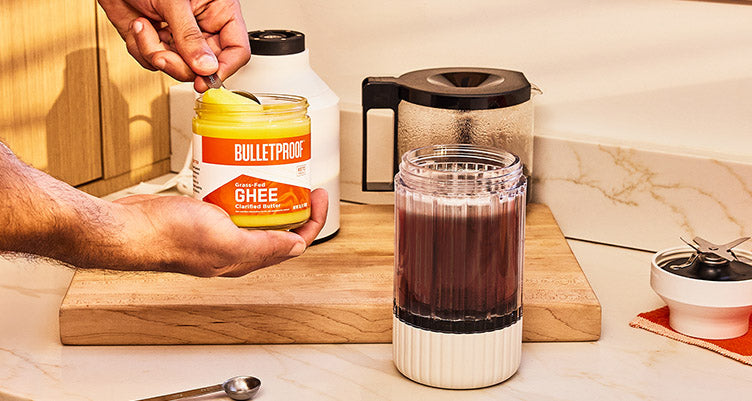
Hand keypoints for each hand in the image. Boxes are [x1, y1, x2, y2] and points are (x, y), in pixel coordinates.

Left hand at [98, 0, 250, 91]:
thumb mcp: (174, 3)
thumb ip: (190, 36)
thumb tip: (206, 68)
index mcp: (219, 12)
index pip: (237, 50)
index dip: (224, 68)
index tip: (206, 78)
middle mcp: (201, 28)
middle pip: (205, 67)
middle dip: (179, 64)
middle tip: (163, 55)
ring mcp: (179, 38)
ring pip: (177, 68)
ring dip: (154, 52)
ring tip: (144, 27)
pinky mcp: (158, 42)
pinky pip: (154, 62)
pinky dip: (140, 48)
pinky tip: (139, 26)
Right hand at [111, 189, 327, 276]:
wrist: (129, 228)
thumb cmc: (169, 236)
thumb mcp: (225, 239)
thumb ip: (263, 246)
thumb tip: (298, 247)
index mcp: (245, 258)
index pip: (294, 242)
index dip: (312, 219)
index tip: (318, 195)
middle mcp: (234, 249)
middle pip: (277, 227)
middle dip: (294, 204)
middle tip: (299, 179)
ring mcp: (218, 233)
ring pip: (254, 214)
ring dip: (269, 194)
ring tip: (276, 172)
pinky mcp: (202, 217)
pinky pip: (231, 202)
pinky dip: (241, 187)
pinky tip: (242, 173)